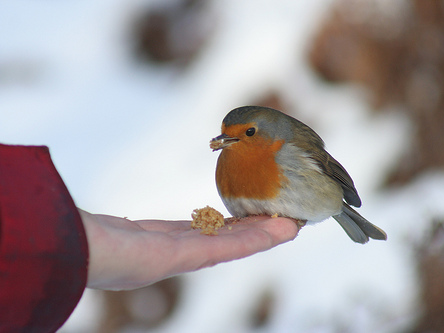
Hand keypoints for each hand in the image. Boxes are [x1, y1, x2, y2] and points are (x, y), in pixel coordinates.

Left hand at [79, 210, 298, 289]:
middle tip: (282, 223)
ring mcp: (187, 257)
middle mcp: (181, 255)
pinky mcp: (189, 256)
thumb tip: (117, 224)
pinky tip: (278, 231)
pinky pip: (228, 245)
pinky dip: (255, 239)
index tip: (252, 221)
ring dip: (263, 235)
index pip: (205, 235)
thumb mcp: (117, 232)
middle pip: (226, 240)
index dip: (231, 230)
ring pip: (233, 244)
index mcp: (164, 246)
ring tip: (289, 227)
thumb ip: (128, 229)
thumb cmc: (93, 242)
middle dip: (254, 232)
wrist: (80, 254)